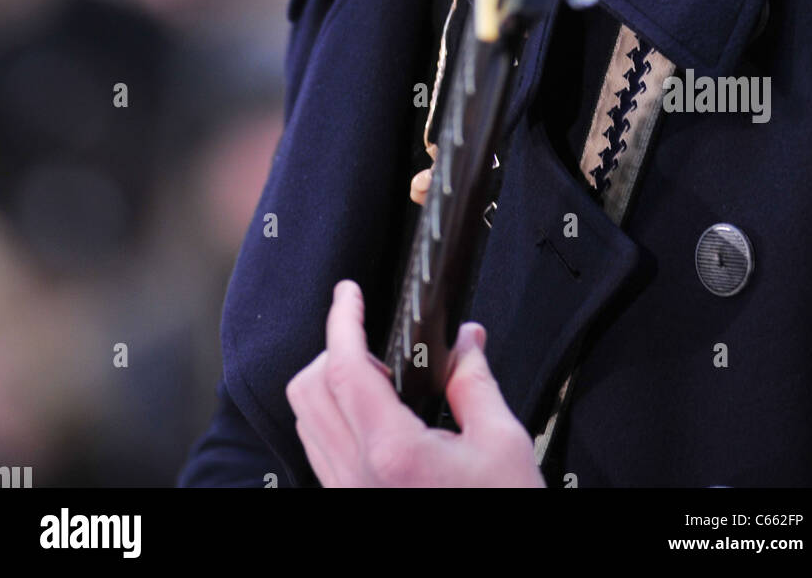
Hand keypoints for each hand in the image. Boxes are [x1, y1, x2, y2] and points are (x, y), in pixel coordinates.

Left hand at [285, 279, 545, 487]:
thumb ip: (475, 382)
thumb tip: (466, 339)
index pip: (343, 367)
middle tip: (372, 336)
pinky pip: (320, 452)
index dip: (342, 319)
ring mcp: (348, 496)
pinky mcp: (350, 508)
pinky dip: (332, 418)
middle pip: (308, 389)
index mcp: (392, 452)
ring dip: (329, 383)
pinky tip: (372, 413)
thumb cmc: (504, 520)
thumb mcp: (503, 444)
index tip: (349, 292)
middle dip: (333, 348)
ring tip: (375, 372)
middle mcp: (357, 477)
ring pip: (307, 421)